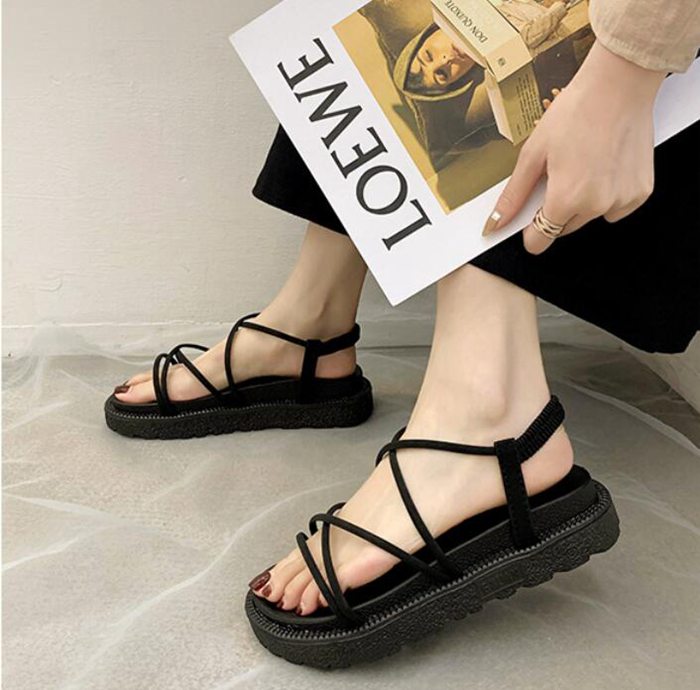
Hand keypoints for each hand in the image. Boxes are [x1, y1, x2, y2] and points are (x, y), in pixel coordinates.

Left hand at [482, 41, 665, 253]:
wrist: (619, 84)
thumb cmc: (576, 112)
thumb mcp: (533, 154)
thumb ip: (513, 195)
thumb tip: (495, 224)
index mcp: (565, 199)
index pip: (539, 241)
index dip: (530, 230)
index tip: (531, 214)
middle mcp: (596, 206)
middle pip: (563, 229)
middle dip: (556, 210)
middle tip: (560, 173)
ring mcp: (621, 200)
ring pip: (589, 218)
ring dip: (583, 202)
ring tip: (584, 165)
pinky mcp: (641, 192)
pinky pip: (616, 208)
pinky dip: (608, 194)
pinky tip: (605, 167)